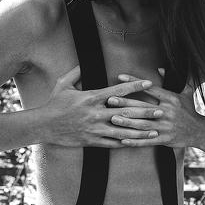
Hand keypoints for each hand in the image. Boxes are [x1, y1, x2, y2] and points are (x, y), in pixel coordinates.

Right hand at [40, 66, 163, 147]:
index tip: (148, 83)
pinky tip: (137, 144)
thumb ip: (76, 72)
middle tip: (160, 111)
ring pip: (123, 131)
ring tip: (154, 132)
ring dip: (140, 132)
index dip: (135, 86)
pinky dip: (125, 143)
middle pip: (126, 112)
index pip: (118, 91)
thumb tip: (82, 61)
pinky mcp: (91, 141)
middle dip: (144, 112)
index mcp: (92, 97)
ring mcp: (95, 129)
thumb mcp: (63, 83)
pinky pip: (112, 143)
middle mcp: (96, 113)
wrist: (43, 126)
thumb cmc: (54, 103)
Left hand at [107, 68, 200, 147]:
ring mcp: (166, 126)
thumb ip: (173, 79)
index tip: (120, 77)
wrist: (200, 131)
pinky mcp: (165, 139)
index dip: (135, 82)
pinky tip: (123, 139)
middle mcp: (168, 111)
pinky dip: (135, 140)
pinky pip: (147, 140)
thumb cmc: (189, 110)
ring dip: (126, 122)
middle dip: (125, 103)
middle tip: (110, 100)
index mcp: (171, 98)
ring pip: (142, 124)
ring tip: (112, 119)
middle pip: (142, 106)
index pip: (149, 88)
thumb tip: (160, 67)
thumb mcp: (185, 92)